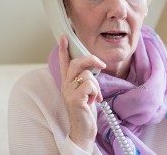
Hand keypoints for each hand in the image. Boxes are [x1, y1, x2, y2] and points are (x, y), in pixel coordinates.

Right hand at [59, 35, 105, 151]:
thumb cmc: (86, 111)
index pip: (65, 62)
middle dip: (91, 59)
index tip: (64, 36)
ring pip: (88, 74)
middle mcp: (66, 85)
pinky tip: (92, 101)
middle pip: (77, 62)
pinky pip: (90, 85)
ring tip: (93, 97)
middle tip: (102, 65)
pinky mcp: (75, 99)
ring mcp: (68, 92)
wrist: (83, 131)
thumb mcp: (86, 92)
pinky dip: (96, 92)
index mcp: (68, 82)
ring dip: (96, 86)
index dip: (64, 49)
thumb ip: (86, 80)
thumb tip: (95, 68)